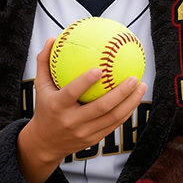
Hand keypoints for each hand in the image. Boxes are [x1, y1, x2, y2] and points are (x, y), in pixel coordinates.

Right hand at [17, 37, 147, 182]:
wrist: (45, 143)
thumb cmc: (45, 108)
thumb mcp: (40, 87)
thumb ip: (44, 63)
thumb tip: (52, 39)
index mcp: (57, 106)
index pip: (72, 93)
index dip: (85, 82)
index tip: (99, 69)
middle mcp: (72, 121)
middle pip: (101, 107)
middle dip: (121, 92)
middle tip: (134, 77)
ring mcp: (84, 132)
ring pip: (113, 117)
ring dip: (131, 102)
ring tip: (142, 86)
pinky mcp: (94, 139)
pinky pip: (114, 124)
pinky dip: (127, 111)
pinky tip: (135, 99)